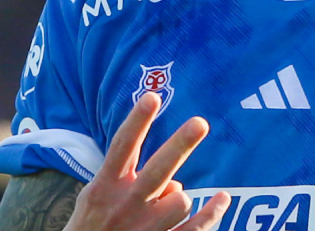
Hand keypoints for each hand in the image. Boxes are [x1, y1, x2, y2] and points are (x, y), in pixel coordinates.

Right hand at [63, 93, 229, 230]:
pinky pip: (194, 228)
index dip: (137, 121)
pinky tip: (222, 199)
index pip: (123, 146)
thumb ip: (128, 180)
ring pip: (180, 199)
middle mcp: (125, 205)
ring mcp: (143, 228)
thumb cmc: (92, 224)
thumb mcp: (95, 197)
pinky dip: (211, 214)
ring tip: (162, 207)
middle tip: (200, 123)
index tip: (152, 96)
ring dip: (178, 198)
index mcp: (106, 186)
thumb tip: (174, 181)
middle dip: (180, 145)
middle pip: (158, 169)